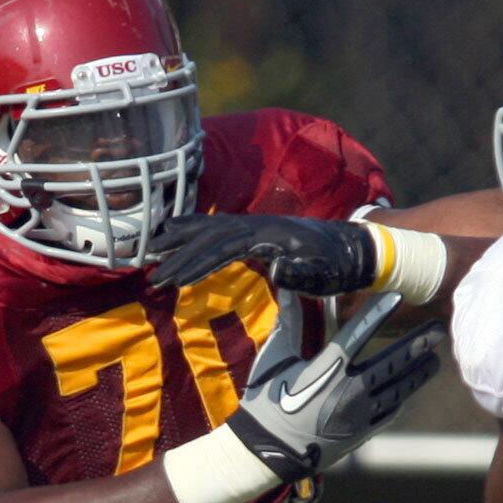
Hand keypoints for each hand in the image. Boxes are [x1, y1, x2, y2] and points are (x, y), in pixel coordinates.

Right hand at [149, 213, 376, 295]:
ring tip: (151, 248)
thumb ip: (301, 273)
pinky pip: (216, 226)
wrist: (351, 248)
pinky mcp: (253, 229)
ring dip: (180, 238)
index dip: (197, 263)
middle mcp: (256, 224)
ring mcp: (253, 224)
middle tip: (154, 276)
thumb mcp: (324, 273)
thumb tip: (277, 269)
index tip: (174, 278)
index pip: (223, 247)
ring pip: (209, 228)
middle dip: (180, 256)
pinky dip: (193, 228)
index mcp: (268, 234)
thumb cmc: (336, 265)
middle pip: (209, 237)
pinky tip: (175, 230)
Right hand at [227, 291, 444, 481]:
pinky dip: (402, 395)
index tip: (398, 297)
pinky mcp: (361, 433)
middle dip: (417, 344)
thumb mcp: (274, 360)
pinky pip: (390, 410)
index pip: (356, 334)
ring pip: (398, 389)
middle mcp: (348, 391)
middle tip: (439, 330)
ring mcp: (359, 415)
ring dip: (418, 372)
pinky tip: (411, 386)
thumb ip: (288, 323)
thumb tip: (291, 288)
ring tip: (435, 358)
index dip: (377, 314)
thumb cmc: (266, 402)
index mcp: (325, 370)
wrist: (267, 453)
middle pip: (391, 362)